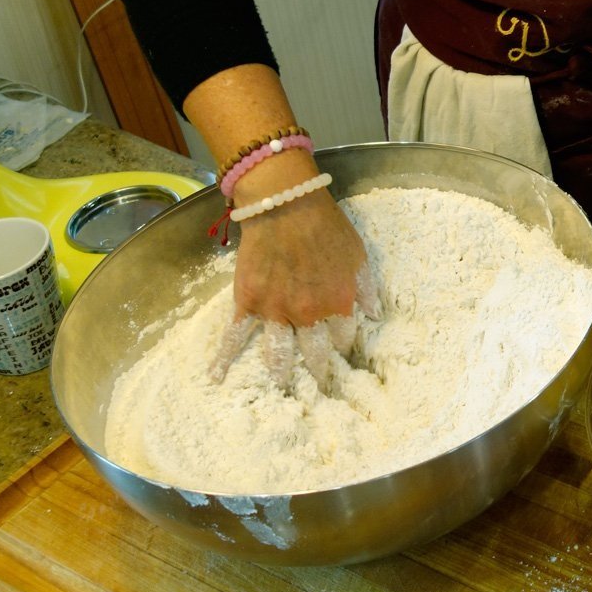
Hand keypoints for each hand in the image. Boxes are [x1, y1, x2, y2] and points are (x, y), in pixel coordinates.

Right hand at [208, 188, 380, 390]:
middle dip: (318, 368)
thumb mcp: (358, 255)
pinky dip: (224, 358)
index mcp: (338, 303)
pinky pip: (235, 336)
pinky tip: (217, 377)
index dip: (342, 343)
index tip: (338, 347)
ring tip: (283, 387)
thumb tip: (374, 315)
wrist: (286, 204)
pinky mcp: (248, 303)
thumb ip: (365, 288)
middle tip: (318, 382)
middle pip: (315, 353)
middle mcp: (308, 314)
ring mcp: (275, 311)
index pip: (343, 337)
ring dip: (282, 372)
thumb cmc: (326, 226)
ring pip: (279, 352)